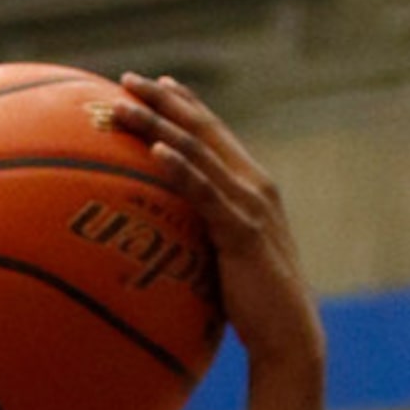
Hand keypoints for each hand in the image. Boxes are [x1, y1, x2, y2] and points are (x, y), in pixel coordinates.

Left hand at [114, 75, 322, 366]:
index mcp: (248, 184)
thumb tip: (153, 232)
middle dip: (163, 101)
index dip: (182, 103)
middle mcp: (252, 183)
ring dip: (158, 125)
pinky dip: (180, 168)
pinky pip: (205, 193)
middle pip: (202, 129)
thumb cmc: (246, 299)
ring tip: (123, 106)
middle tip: (125, 79)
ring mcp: (249, 204)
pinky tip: (156, 151)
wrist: (285, 330)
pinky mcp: (240, 230)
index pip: (211, 132)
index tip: (150, 82)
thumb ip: (195, 232)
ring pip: (197, 152)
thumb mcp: (216, 255)